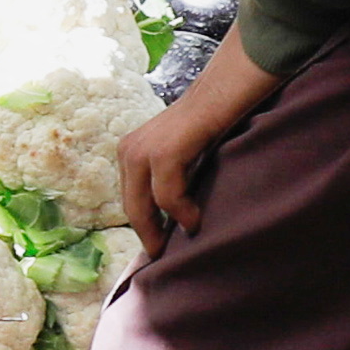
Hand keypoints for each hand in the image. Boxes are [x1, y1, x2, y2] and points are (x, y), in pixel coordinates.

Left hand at [109, 25, 283, 250]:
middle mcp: (127, 151)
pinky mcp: (163, 154)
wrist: (221, 93)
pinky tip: (194, 221)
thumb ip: (167, 179)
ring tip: (180, 239)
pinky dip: (181, 212)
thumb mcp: (178, 155)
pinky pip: (167, 196)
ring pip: (144, 206)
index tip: (155, 246)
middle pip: (131, 207)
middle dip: (146, 234)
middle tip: (160, 256)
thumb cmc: (206, 126)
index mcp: (127, 152)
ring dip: (161, 228)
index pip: (128, 199)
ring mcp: (142, 152)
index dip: (142, 225)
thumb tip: (168, 219)